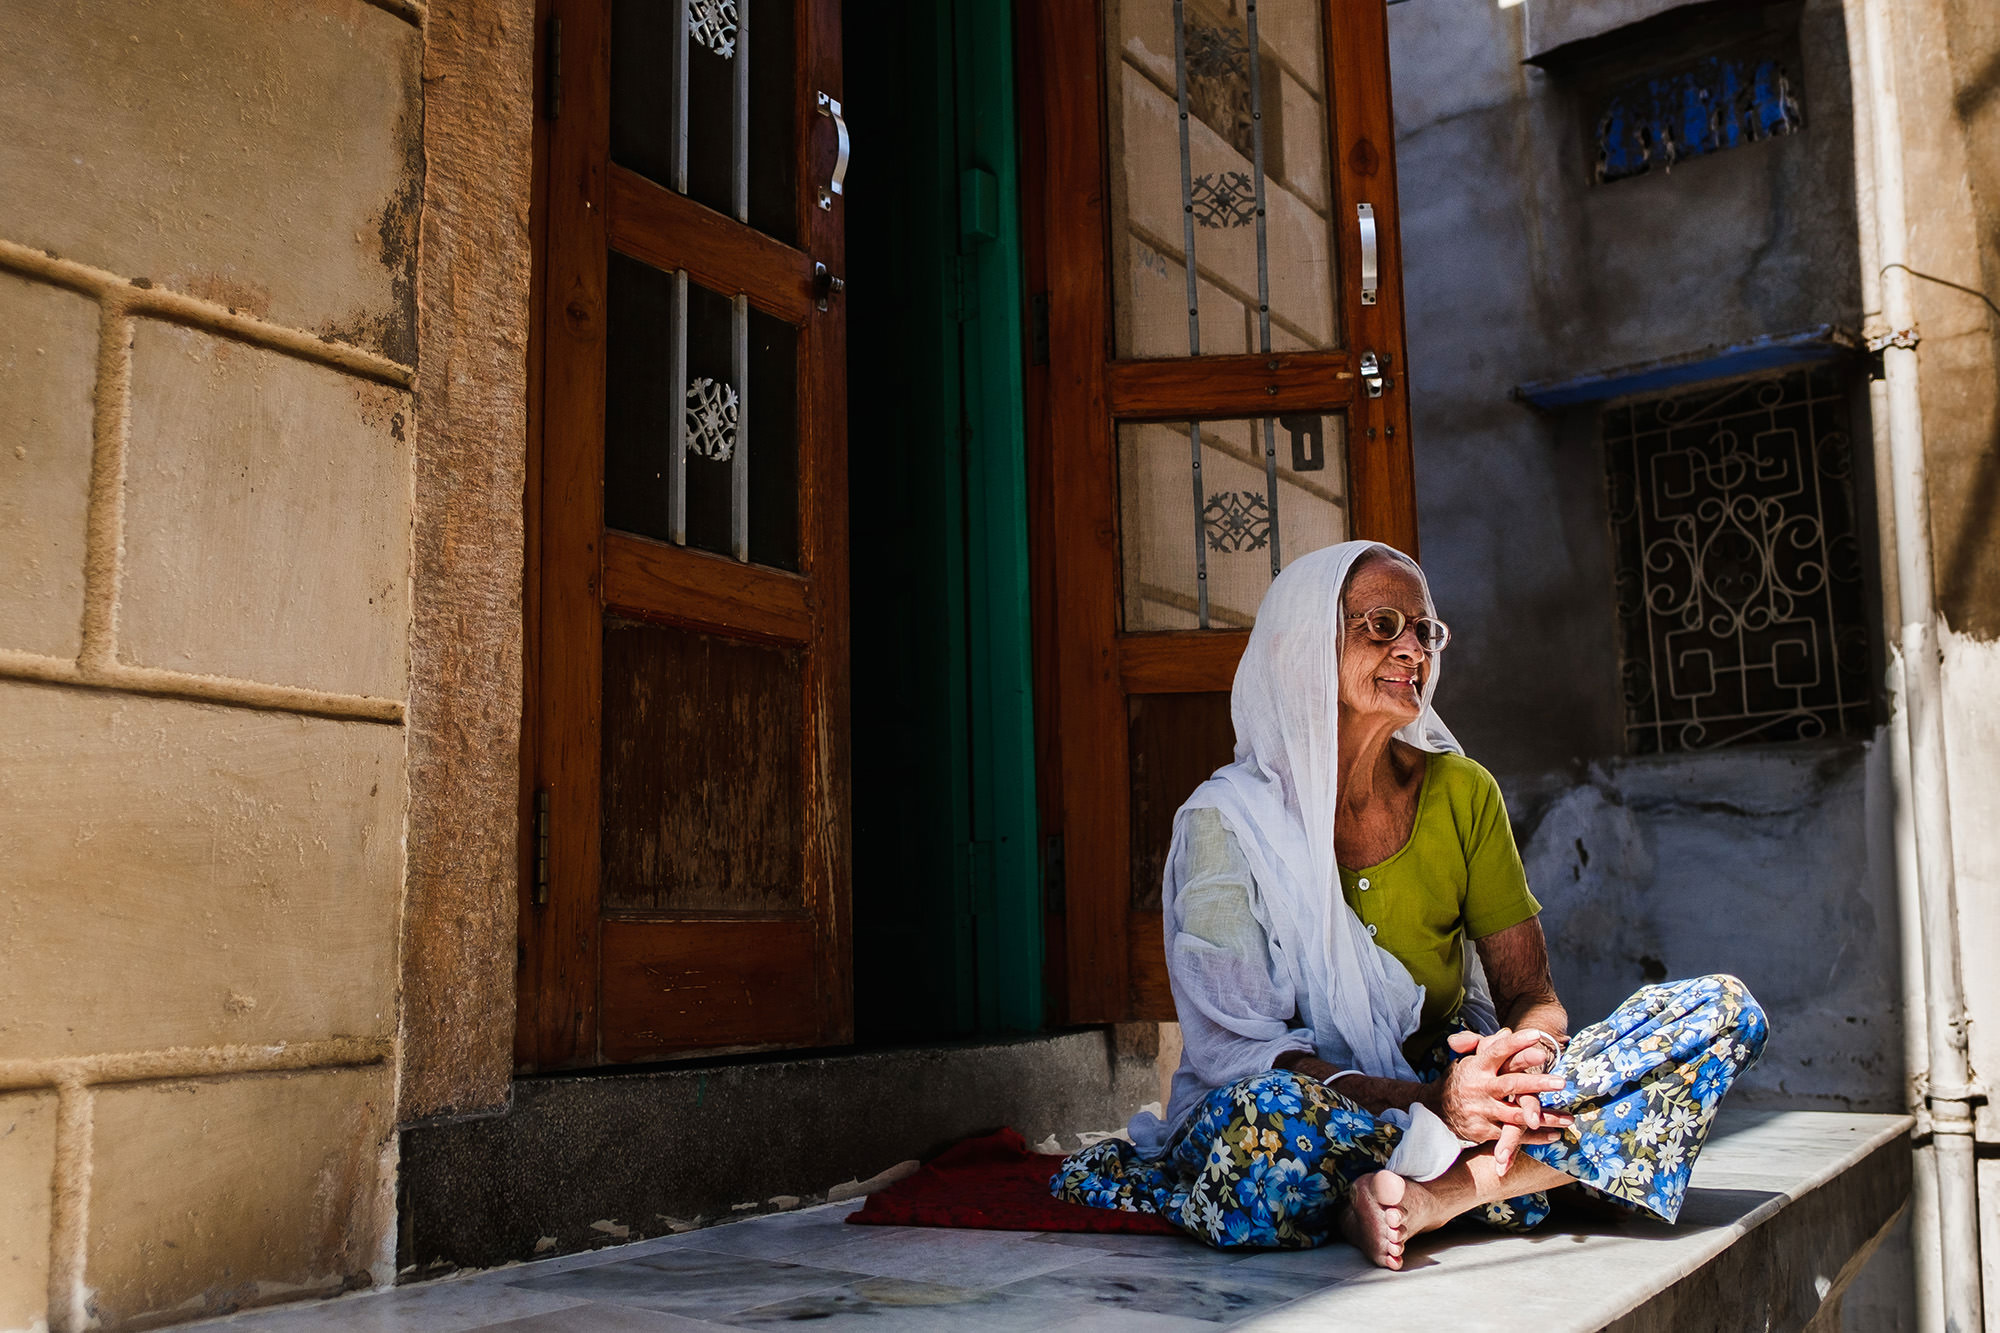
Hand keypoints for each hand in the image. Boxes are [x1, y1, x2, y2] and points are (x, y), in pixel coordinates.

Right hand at [1439, 1028, 1571, 1170]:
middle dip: (1537, 1083)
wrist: (1433, 1110)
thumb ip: (1487, 1045)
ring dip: (1543, 1117)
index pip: (1498, 1051)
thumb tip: (1507, 1031)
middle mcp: (1480, 1088)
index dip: (1516, 1043)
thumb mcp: (1469, 1060)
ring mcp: (1483, 1111)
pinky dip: (1534, 1137)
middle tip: (1561, 1081)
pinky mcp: (1485, 1131)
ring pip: (1516, 1115)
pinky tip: (1554, 1135)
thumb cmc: (1459, 1081)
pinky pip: (1512, 1134)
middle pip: (1512, 1085)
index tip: (1537, 1035)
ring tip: (1568, 1118)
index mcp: (1477, 1067)